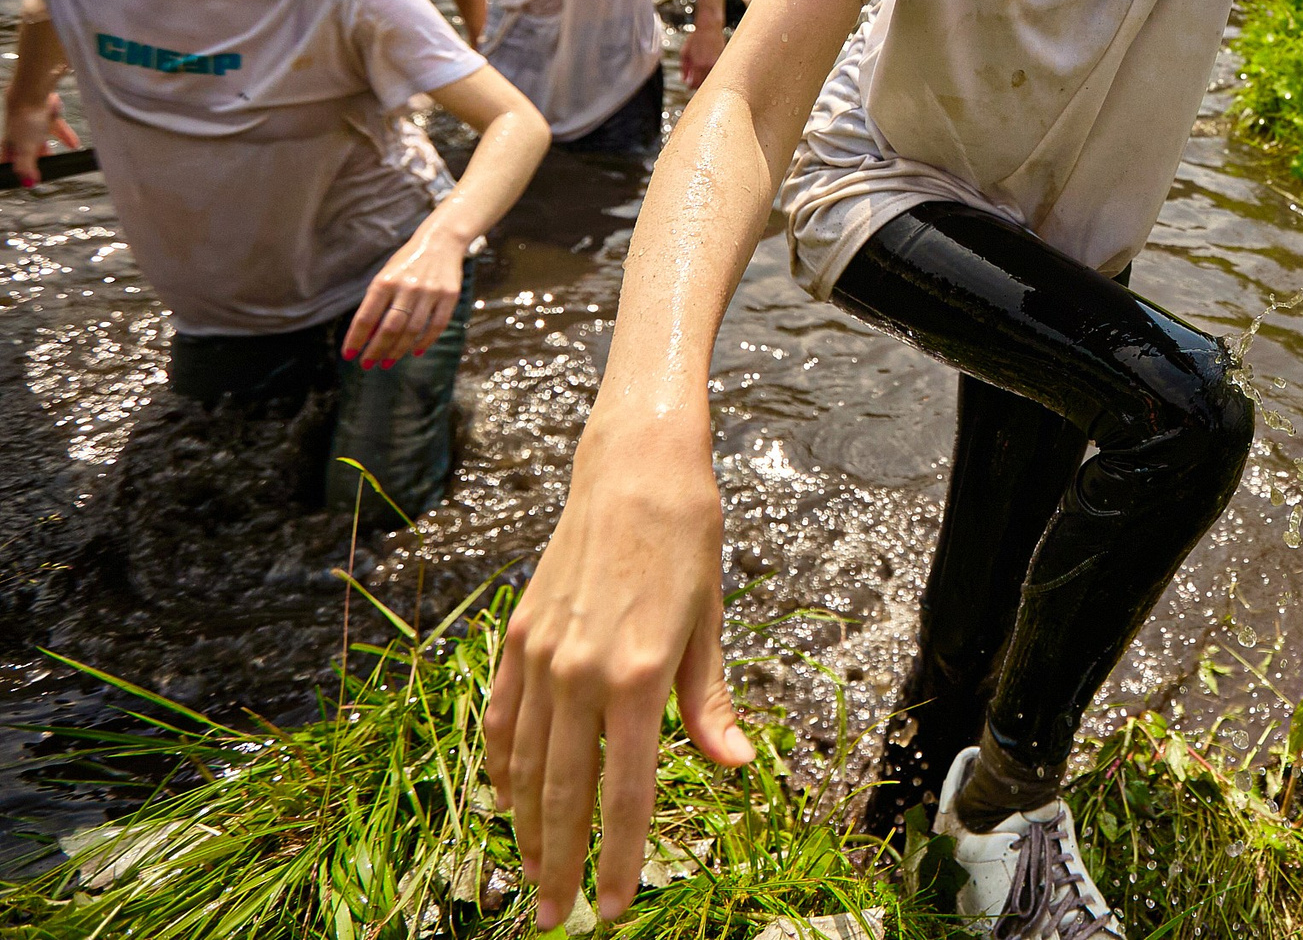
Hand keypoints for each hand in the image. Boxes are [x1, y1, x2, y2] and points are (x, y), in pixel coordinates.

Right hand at [3, 91, 79, 185]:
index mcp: (11, 145)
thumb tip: (28, 184)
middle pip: (26, 153)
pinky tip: (74, 146)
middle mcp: (20, 136)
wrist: (34, 96)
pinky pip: (57, 129)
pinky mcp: (46, 117)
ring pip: (40, 141)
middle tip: (41, 173)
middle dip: (33, 163)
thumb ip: (26, 167)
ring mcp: (33, 126)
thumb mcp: (26, 149)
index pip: (10, 162)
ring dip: (48, 151)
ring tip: (56, 163)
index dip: (15, 171)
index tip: (22, 181)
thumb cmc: (25, 122)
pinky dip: (65, 137)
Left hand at [341, 220, 467, 367]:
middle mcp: (408, 287)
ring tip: (387, 362)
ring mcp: (430, 292)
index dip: (356, 338)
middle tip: (368, 365)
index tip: (349, 355)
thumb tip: (366, 335)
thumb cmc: (407, 263)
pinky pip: (436, 326)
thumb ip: (376, 303)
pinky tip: (414, 352)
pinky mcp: (449, 296)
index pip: (367, 317)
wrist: (441, 242)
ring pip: (412, 330)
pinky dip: (425, 342)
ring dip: (398, 350)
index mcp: (386, 281)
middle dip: (376, 350)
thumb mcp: (386, 276)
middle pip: (390, 328)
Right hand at [484, 442, 750, 927]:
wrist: (635, 473)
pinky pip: (503, 718)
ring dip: (527, 828)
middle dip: (562, 863)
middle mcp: (581, 673)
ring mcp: (541, 655)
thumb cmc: (687, 547)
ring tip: (532, 876)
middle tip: (558, 918)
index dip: (622, 857)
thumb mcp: (711, 625)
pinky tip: (505, 802)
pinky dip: (501, 767)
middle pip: (566, 793)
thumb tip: (735, 767)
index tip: (617, 908)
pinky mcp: (518, 637)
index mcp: (638, 676)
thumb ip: (710, 704)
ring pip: (526, 765)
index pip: (628, 793)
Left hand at [679, 21, 724, 89]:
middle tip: (694, 80)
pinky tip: (708, 66)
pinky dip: (712, 72)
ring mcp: (717, 63)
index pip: (694, 84)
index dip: (690, 86)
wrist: (709, 27)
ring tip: (701, 72)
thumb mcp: (684, 53)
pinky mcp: (723, 60)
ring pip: (712, 79)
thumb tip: (684, 80)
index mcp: (698, 65)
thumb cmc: (695, 38)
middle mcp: (709, 66)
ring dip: (706, 78)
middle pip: (704, 84)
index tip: (689, 83)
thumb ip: (684, 68)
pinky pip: (717, 72)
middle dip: (698, 84)